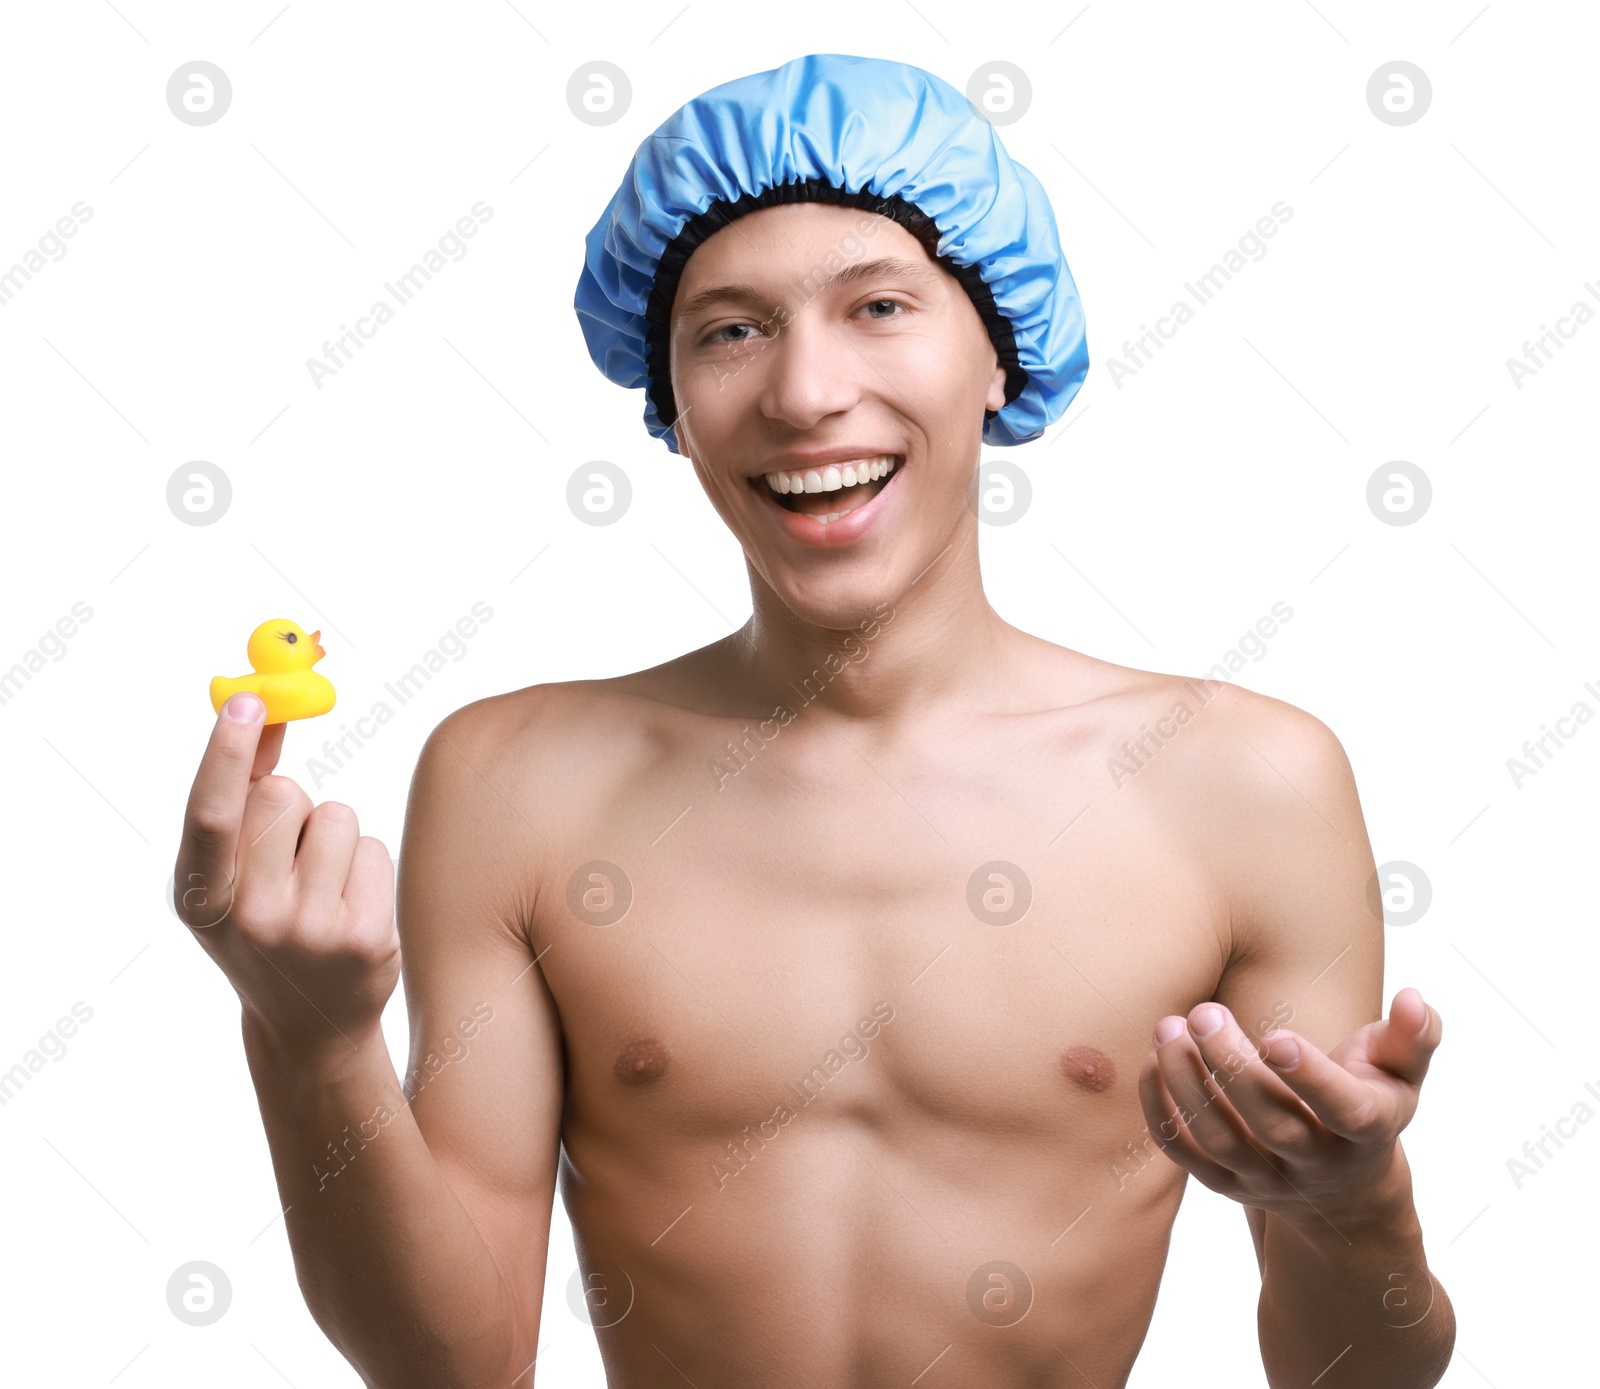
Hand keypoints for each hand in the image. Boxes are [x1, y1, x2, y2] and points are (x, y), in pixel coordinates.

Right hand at [173, 692, 399, 1053]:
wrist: (309, 1023)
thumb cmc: (265, 924)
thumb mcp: (231, 874)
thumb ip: (238, 794)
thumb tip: (259, 705)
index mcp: (199, 897)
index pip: (212, 811)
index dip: (228, 752)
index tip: (251, 700)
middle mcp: (247, 918)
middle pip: (282, 795)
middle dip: (290, 804)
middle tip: (287, 854)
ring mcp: (309, 931)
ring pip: (336, 814)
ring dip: (332, 835)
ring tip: (320, 885)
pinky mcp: (364, 937)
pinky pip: (372, 846)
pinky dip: (364, 863)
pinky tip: (349, 905)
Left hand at [1137, 988, 1441, 1231]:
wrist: (1345, 1192)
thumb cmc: (1370, 1104)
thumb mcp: (1401, 1075)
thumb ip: (1412, 1037)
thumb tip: (1415, 998)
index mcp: (1366, 1130)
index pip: (1344, 1111)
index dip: (1312, 1078)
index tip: (1277, 1037)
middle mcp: (1317, 1163)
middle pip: (1272, 1124)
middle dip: (1232, 1066)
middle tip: (1204, 1011)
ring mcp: (1268, 1179)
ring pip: (1221, 1140)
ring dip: (1187, 1083)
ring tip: (1168, 1027)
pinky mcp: (1227, 1184)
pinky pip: (1185, 1155)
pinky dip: (1161, 1111)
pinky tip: (1153, 1061)